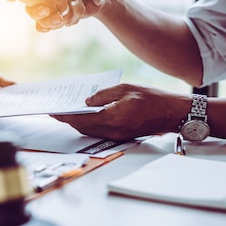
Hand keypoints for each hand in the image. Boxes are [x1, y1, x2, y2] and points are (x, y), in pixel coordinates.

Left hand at [51, 84, 190, 140]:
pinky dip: (90, 125)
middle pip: (84, 128)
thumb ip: (103, 95)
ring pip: (91, 131)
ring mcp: (118, 136)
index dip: (66, 116)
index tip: (54, 112)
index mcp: (113, 118)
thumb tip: (87, 101)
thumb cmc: (152, 98)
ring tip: (68, 113)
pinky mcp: (122, 136)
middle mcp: (114, 131)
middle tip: (58, 111)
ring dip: (79, 123)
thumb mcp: (125, 89)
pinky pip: (100, 132)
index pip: (82, 119)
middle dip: (69, 120)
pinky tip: (86, 116)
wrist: (172, 113)